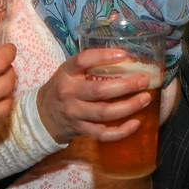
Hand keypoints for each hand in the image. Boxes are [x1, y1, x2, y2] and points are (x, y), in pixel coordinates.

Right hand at [36, 48, 153, 143]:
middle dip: (126, 86)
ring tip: (145, 99)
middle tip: (144, 81)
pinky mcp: (80, 130)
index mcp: (66, 74)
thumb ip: (89, 67)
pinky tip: (136, 123)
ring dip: (128, 107)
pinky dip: (121, 131)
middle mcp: (68, 93)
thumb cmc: (62, 88)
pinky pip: (103, 133)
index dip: (103, 56)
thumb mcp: (68, 72)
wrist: (42, 116)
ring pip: (104, 113)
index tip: (124, 54)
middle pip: (100, 91)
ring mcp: (74, 114)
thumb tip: (125, 58)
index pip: (83, 61)